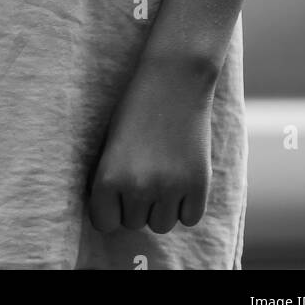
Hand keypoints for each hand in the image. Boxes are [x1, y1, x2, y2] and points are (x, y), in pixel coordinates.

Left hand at [88, 59, 214, 234]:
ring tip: (163, 173)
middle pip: (134, 223)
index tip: (118, 191)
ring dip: (162, 206)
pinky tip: (182, 177)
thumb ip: (110, 182)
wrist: (174, 78)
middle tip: (145, 170)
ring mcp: (170, 189)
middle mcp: (138, 188)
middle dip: (137, 202)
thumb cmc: (136, 108)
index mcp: (108, 178)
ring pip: (161, 225)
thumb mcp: (110, 143)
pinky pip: (189, 218)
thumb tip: (115, 218)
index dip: (111, 207)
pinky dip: (187, 205)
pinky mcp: (199, 186)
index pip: (104, 222)